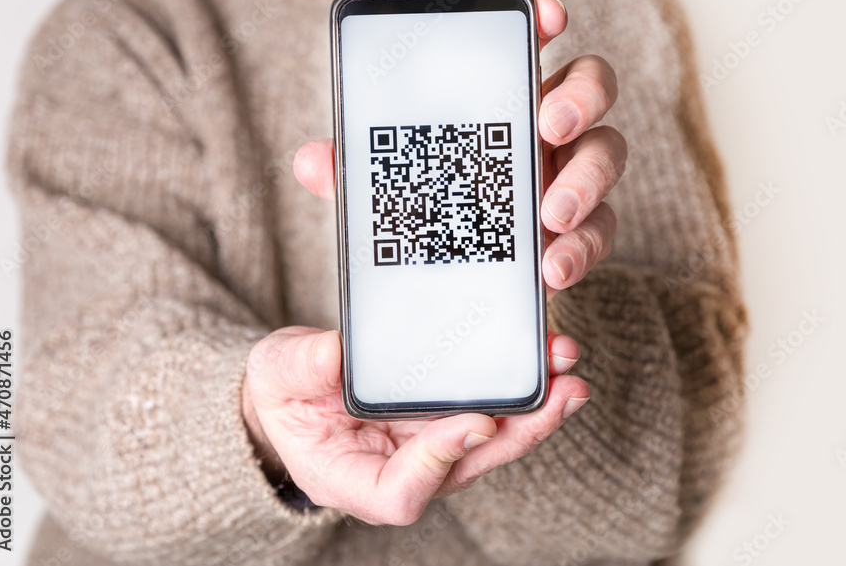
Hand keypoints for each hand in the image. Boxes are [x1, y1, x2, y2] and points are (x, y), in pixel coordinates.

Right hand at [242, 326, 588, 524]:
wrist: (297, 392)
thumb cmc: (284, 395)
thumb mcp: (278, 374)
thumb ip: (303, 368)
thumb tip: (336, 354)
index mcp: (357, 479)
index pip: (405, 491)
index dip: (443, 460)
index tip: (475, 423)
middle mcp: (405, 470)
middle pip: (471, 463)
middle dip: (522, 431)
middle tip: (563, 391)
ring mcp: (430, 444)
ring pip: (492, 437)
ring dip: (536, 406)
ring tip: (567, 366)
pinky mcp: (445, 415)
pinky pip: (490, 407)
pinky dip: (521, 387)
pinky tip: (546, 357)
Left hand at [292, 0, 625, 296]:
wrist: (441, 292)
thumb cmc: (421, 215)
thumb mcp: (382, 193)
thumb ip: (357, 173)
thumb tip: (312, 160)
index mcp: (500, 99)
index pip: (531, 43)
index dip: (543, 20)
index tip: (547, 15)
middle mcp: (545, 129)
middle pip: (592, 86)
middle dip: (580, 98)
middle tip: (548, 125)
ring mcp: (569, 176)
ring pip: (607, 155)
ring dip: (586, 181)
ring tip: (552, 214)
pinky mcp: (580, 231)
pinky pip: (600, 232)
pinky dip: (583, 249)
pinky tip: (552, 271)